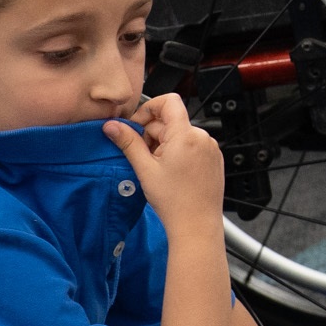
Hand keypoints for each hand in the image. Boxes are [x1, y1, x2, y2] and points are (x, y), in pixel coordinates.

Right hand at [102, 93, 225, 235]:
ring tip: (157, 168)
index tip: (137, 125)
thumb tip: (112, 126)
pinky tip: (170, 172)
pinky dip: (177, 152)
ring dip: (164, 144)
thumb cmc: (174, 201)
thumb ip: (128, 143)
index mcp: (186, 135)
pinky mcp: (213, 158)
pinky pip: (192, 145)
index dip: (149, 108)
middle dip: (152, 134)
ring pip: (180, 134)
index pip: (169, 101)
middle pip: (171, 121)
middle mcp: (202, 137)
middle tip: (143, 157)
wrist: (196, 224)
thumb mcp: (145, 169)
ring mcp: (210, 148)